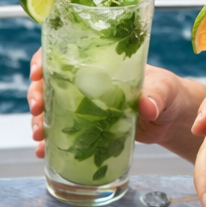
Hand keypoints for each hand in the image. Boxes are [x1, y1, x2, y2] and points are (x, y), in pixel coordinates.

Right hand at [27, 49, 205, 162]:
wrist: (170, 118)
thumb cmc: (166, 92)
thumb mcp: (163, 89)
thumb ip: (155, 96)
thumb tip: (147, 106)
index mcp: (98, 64)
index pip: (60, 54)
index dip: (42, 61)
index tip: (37, 72)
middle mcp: (85, 83)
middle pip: (48, 83)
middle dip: (36, 95)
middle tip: (37, 110)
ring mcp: (83, 107)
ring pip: (51, 109)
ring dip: (40, 121)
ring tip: (39, 137)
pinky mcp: (87, 129)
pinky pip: (63, 133)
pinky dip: (51, 143)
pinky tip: (43, 152)